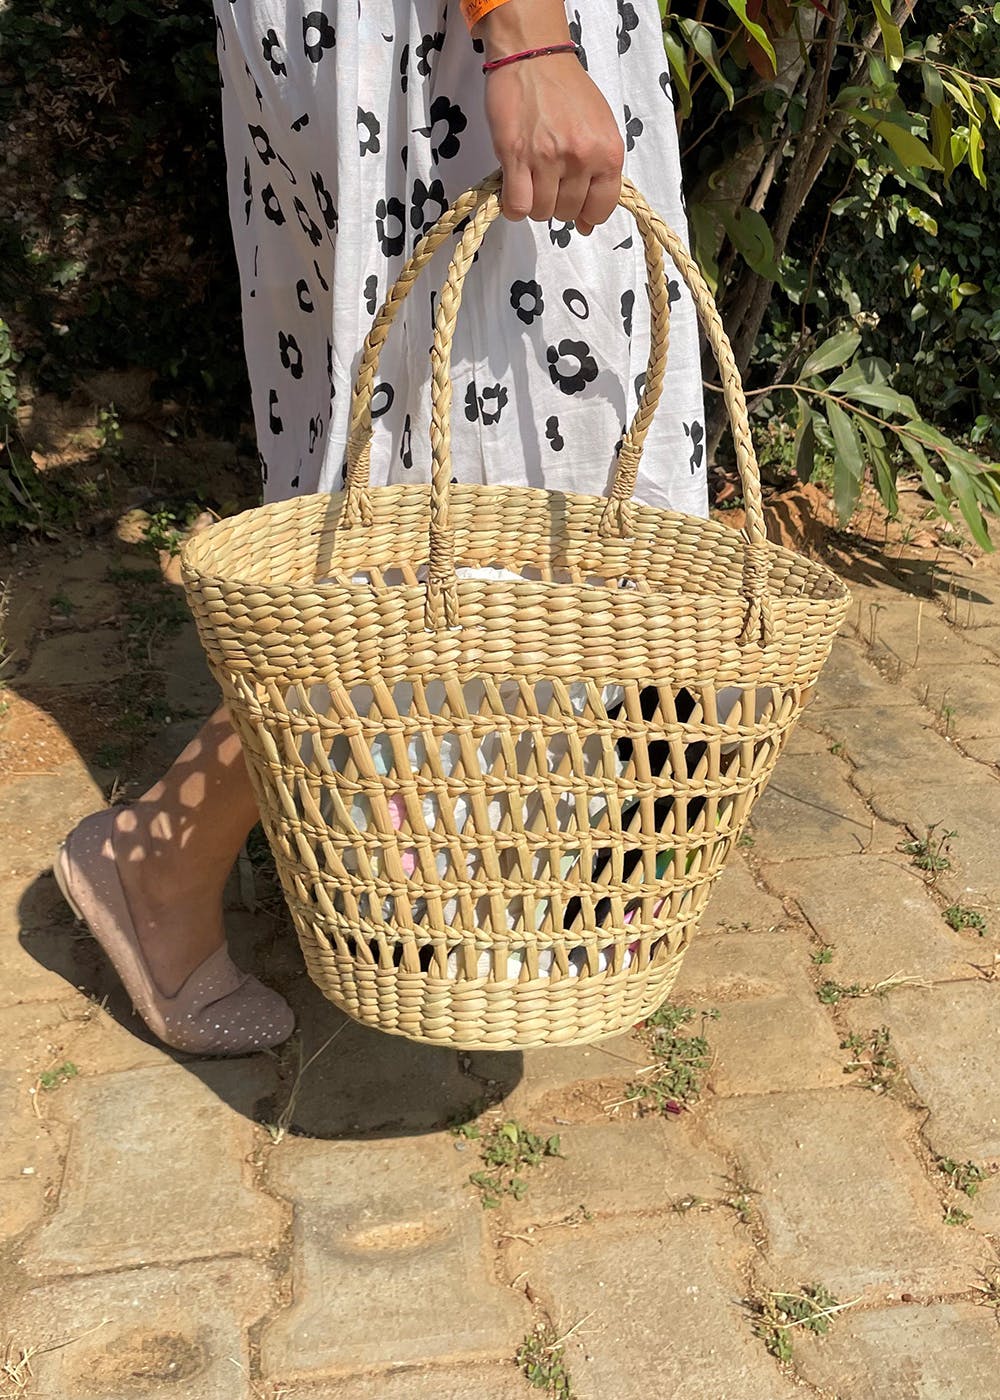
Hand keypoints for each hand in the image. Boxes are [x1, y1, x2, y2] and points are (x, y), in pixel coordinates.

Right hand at [477, 2, 623, 234]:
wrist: (535, 56)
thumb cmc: (567, 90)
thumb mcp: (599, 129)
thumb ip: (599, 173)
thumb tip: (586, 224)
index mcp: (607, 152)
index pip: (601, 209)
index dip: (586, 214)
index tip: (576, 208)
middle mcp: (580, 158)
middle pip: (567, 213)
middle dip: (557, 204)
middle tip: (549, 181)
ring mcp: (548, 158)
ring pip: (541, 212)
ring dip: (534, 203)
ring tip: (532, 179)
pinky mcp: (516, 156)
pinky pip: (518, 205)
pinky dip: (514, 206)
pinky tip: (515, 189)